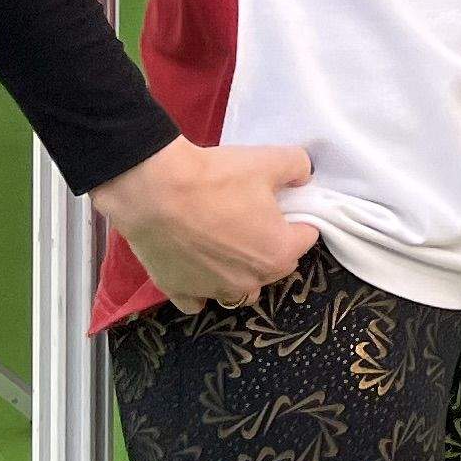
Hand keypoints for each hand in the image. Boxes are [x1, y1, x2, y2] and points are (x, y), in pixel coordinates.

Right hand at [92, 137, 316, 310]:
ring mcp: (213, 291)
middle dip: (272, 246)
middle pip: (275, 266)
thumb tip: (303, 177)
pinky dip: (200, 288)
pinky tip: (196, 267)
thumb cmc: (216, 178)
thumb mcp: (269, 159)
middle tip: (254, 217)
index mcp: (277, 254)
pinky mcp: (179, 292)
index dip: (298, 218)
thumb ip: (298, 166)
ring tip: (226, 245)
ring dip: (241, 273)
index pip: (306, 238)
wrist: (154, 191)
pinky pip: (197, 300)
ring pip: (239, 290)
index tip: (284, 204)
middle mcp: (250, 282)